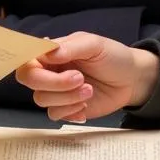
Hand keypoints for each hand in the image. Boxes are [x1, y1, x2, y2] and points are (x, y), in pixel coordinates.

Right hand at [13, 32, 159, 120]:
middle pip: (31, 80)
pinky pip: (55, 115)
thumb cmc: (113, 57)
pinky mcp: (66, 109)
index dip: (32, 64)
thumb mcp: (94, 44)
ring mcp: (57, 92)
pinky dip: (71, 111)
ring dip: (67, 97)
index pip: (27, 58)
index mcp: (52, 53)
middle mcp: (50, 71)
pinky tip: (86, 105)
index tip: (49, 65)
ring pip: (42, 99)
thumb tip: (47, 54)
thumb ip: (70, 48)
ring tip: (89, 90)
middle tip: (80, 78)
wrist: (132, 80)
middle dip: (54, 82)